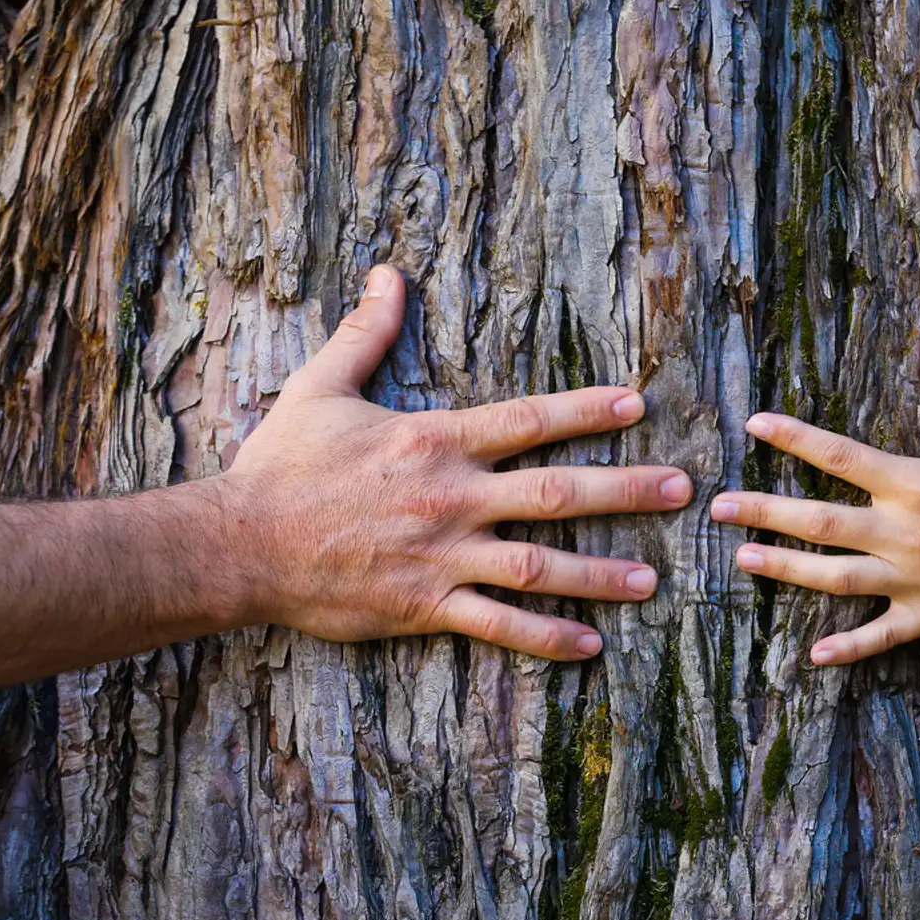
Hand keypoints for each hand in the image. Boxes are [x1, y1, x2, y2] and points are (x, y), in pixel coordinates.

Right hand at [222, 265, 690, 658]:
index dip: (586, 411)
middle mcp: (451, 498)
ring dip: (600, 574)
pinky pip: (497, 626)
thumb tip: (386, 273)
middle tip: (681, 489)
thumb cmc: (280, 465)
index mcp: (435, 441)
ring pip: (539, 566)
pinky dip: (545, 637)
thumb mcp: (320, 385)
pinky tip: (589, 646)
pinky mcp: (424, 607)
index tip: (637, 404)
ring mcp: (442, 557)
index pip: (528, 420)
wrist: (238, 543)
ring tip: (653, 580)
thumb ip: (366, 332)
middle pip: (556, 492)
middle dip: (625, 489)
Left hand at [711, 312, 919, 664]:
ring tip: (742, 560)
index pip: (840, 455)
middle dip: (764, 512)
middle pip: (819, 522)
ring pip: (835, 578)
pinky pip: (882, 636)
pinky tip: (812, 654)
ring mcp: (916, 579)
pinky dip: (848, 647)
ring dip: (785, 570)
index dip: (794, 437)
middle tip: (718, 506)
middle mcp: (907, 533)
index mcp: (918, 482)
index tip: (754, 425)